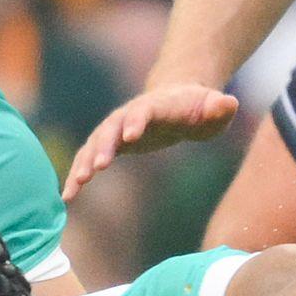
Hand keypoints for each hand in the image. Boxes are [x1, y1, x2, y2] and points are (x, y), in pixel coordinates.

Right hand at [63, 85, 239, 200]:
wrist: (178, 98)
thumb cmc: (200, 107)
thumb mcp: (214, 107)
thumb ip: (220, 107)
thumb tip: (228, 103)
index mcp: (156, 106)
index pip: (144, 111)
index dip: (137, 121)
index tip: (130, 136)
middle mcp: (130, 116)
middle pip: (112, 128)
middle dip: (104, 146)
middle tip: (96, 167)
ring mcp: (118, 129)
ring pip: (95, 144)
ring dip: (84, 163)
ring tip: (75, 186)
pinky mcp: (112, 144)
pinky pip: (90, 159)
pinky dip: (78, 174)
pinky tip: (67, 197)